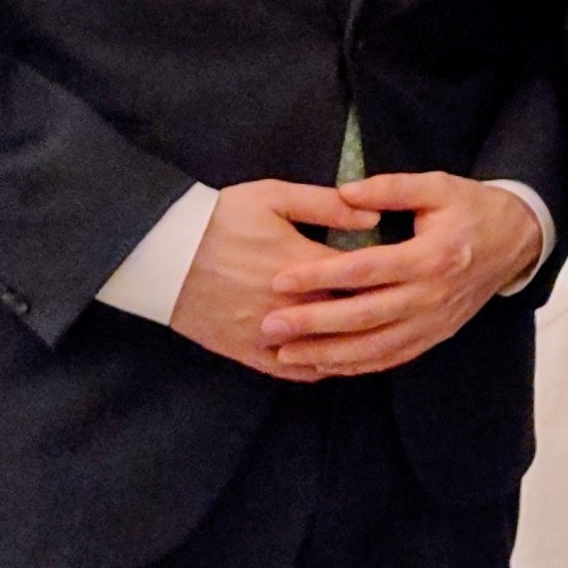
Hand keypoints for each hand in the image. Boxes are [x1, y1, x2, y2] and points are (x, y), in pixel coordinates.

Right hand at [167, 179, 384, 375]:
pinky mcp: (249, 353)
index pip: (365, 277)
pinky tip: (338, 361)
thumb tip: (375, 214)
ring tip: (379, 339)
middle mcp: (292, 305)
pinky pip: (294, 371)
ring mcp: (270, 334)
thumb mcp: (274, 197)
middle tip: (402, 308)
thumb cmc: (219, 217)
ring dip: (354, 347)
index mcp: (304, 264)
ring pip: (328, 351)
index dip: (389, 275)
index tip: (406, 271)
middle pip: (351, 317)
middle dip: (378, 312)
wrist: (160, 252)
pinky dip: (320, 368)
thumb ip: (327, 205)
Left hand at [254, 174, 544, 378]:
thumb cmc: (472, 208)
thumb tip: (343, 194)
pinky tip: (324, 366)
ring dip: (328, 355)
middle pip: (364, 316)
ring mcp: (435, 321)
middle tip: (269, 325)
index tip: (280, 279)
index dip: (320, 275)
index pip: (365, 269)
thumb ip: (390, 188)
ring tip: (286, 355)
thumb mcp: (437, 186)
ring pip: (375, 347)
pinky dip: (357, 366)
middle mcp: (433, 295)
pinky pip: (392, 358)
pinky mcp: (436, 335)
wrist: (517, 240)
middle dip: (313, 324)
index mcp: (431, 256)